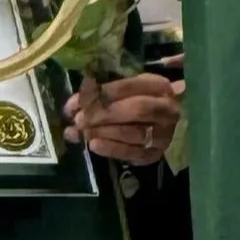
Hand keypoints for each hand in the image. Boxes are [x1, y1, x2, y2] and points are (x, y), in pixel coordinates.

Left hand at [66, 71, 182, 163]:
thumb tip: (72, 107)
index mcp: (158, 86)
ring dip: (105, 133)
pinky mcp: (156, 153)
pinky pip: (135, 153)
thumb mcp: (124, 91)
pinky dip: (113, 149)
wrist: (159, 124)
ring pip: (136, 133)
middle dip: (105, 114)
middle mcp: (167, 109)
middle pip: (137, 109)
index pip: (129, 86)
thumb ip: (100, 96)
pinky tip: (94, 146)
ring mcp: (165, 133)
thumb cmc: (136, 101)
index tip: (75, 103)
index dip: (100, 94)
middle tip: (80, 120)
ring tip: (83, 133)